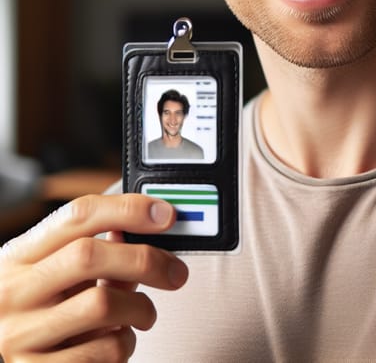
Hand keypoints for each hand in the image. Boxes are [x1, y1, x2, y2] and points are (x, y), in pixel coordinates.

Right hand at [0, 194, 187, 361]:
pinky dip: (124, 344)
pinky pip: (103, 352)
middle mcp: (14, 290)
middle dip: (146, 260)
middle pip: (90, 256)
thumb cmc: (44, 308)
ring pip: (102, 305)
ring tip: (143, 313)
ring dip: (140, 308)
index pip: (78, 215)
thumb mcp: (59, 272)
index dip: (129, 209)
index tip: (167, 215)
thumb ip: (101, 251)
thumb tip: (150, 225)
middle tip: (177, 272)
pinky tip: (116, 340)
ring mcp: (20, 333)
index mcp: (21, 254)